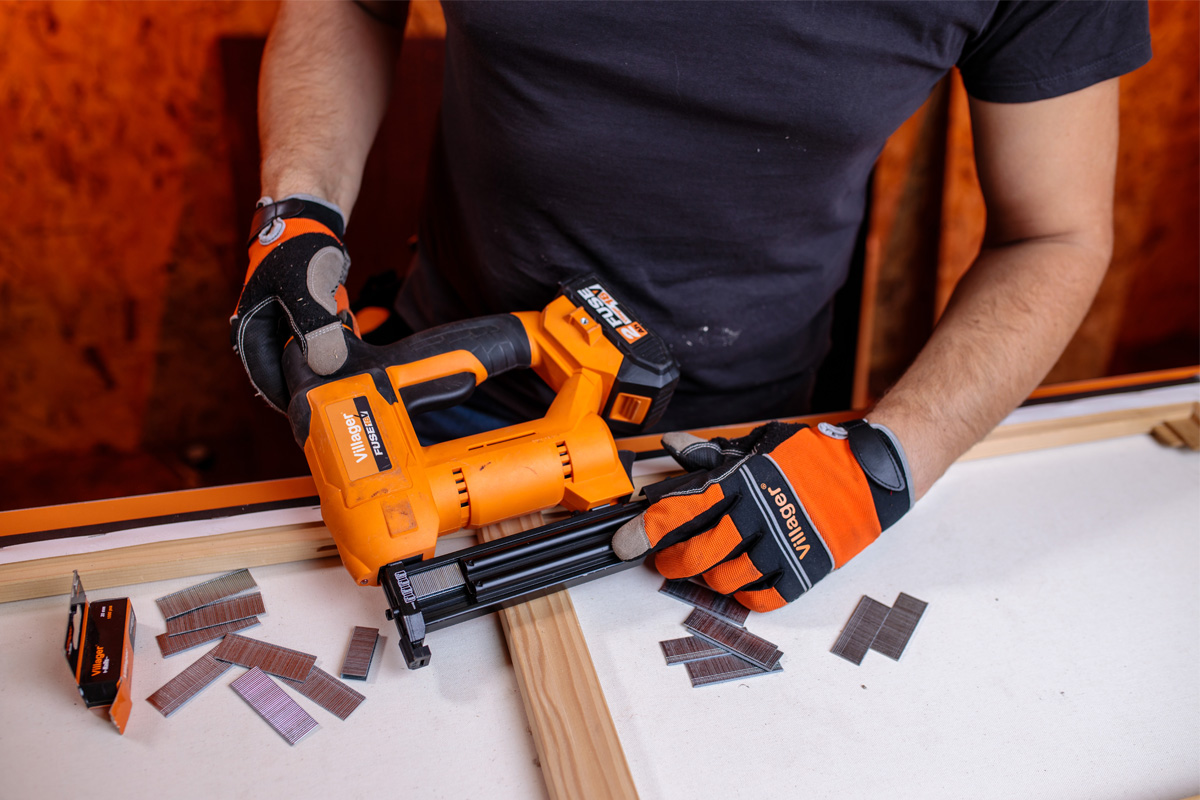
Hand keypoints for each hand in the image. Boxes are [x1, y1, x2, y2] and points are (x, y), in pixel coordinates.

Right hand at [230, 195, 351, 410]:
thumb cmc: (297, 247)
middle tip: (342, 396)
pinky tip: (352, 346)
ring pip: (307, 359)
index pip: (266, 379)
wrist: (309, 221)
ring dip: (328, 364)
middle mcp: (264, 334)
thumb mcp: (305, 285)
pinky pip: (322, 344)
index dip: (289, 399)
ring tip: (349, 369)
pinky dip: (336, 346)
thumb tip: (324, 364)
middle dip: (314, 383)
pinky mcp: (304, 322)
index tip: (317, 413)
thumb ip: (313, 324)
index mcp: (250, 330)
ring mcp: (284, 329)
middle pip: (287, 373)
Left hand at [612, 420, 912, 611]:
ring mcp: (780, 549)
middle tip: (663, 559)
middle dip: (670, 562)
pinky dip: (740, 595)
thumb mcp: (760, 445)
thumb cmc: (812, 458)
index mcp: (742, 482)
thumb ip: (714, 454)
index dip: (646, 530)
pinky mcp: (802, 574)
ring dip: (704, 578)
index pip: (681, 510)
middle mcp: (757, 518)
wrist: (869, 476)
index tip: (624, 544)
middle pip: (696, 555)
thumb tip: (674, 447)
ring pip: (723, 581)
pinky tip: (737, 581)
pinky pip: (758, 600)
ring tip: (702, 567)